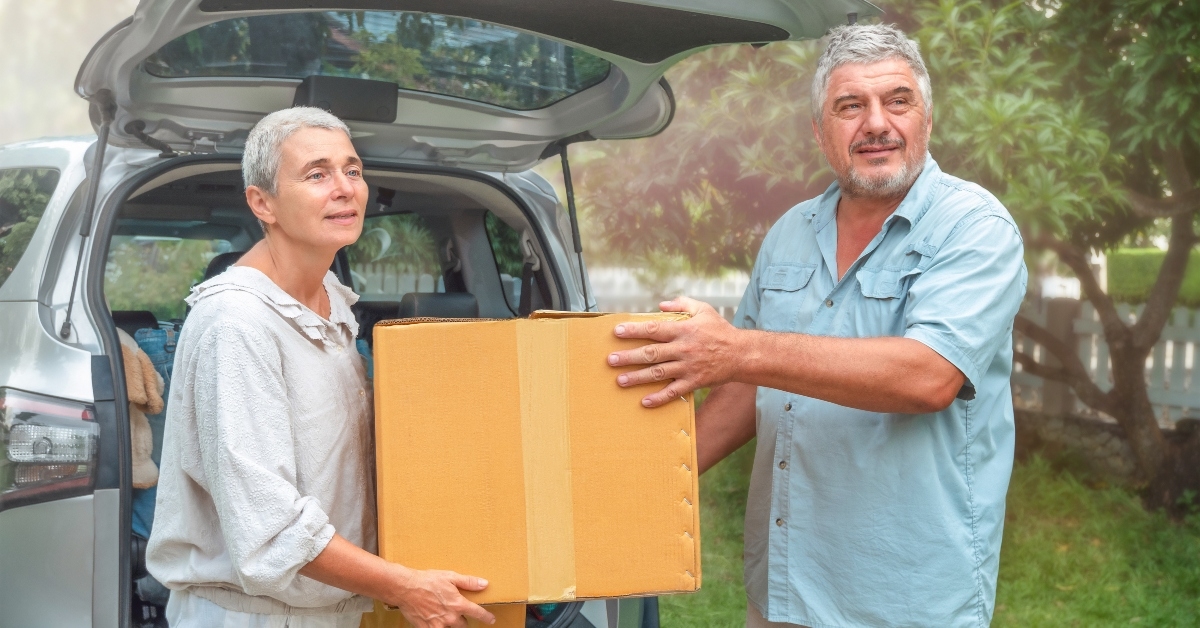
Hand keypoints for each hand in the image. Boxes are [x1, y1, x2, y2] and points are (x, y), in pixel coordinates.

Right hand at [387, 567, 494, 627]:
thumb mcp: (450, 577)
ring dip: (451, 624)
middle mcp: (450, 617)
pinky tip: (434, 620)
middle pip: (464, 625)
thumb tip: (484, 584)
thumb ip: (469, 582)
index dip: (486, 617)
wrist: (406, 588)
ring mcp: (439, 625)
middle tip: (457, 613)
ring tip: (445, 617)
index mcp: (458, 604)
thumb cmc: (427, 581)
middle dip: (463, 621)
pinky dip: (438, 626)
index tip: (491, 619)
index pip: (478, 613)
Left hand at [608, 297, 745, 407]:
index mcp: (684, 330)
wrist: (741, 354)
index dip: (635, 330)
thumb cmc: (720, 330)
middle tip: (610, 360)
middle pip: (651, 353)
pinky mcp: (694, 382)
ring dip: (638, 377)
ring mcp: (688, 367)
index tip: (617, 332)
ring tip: (620, 380)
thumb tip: (661, 305)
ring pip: (658, 373)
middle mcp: (683, 349)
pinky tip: (645, 402)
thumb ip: (682, 304)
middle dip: (629, 357)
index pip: (654, 329)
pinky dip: (659, 398)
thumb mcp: (704, 310)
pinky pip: (674, 392)